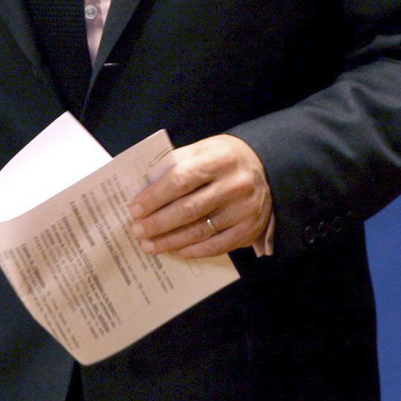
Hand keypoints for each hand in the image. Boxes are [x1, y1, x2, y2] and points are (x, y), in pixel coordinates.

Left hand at [128, 133, 271, 257]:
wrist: (265, 167)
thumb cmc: (221, 158)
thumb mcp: (200, 150)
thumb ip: (174, 165)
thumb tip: (144, 189)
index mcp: (218, 160)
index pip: (180, 180)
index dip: (154, 197)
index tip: (134, 209)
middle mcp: (235, 185)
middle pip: (189, 209)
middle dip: (158, 223)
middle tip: (137, 231)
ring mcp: (245, 210)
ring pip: (201, 231)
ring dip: (171, 240)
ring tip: (149, 244)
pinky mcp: (250, 230)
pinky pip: (217, 246)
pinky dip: (193, 250)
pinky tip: (174, 250)